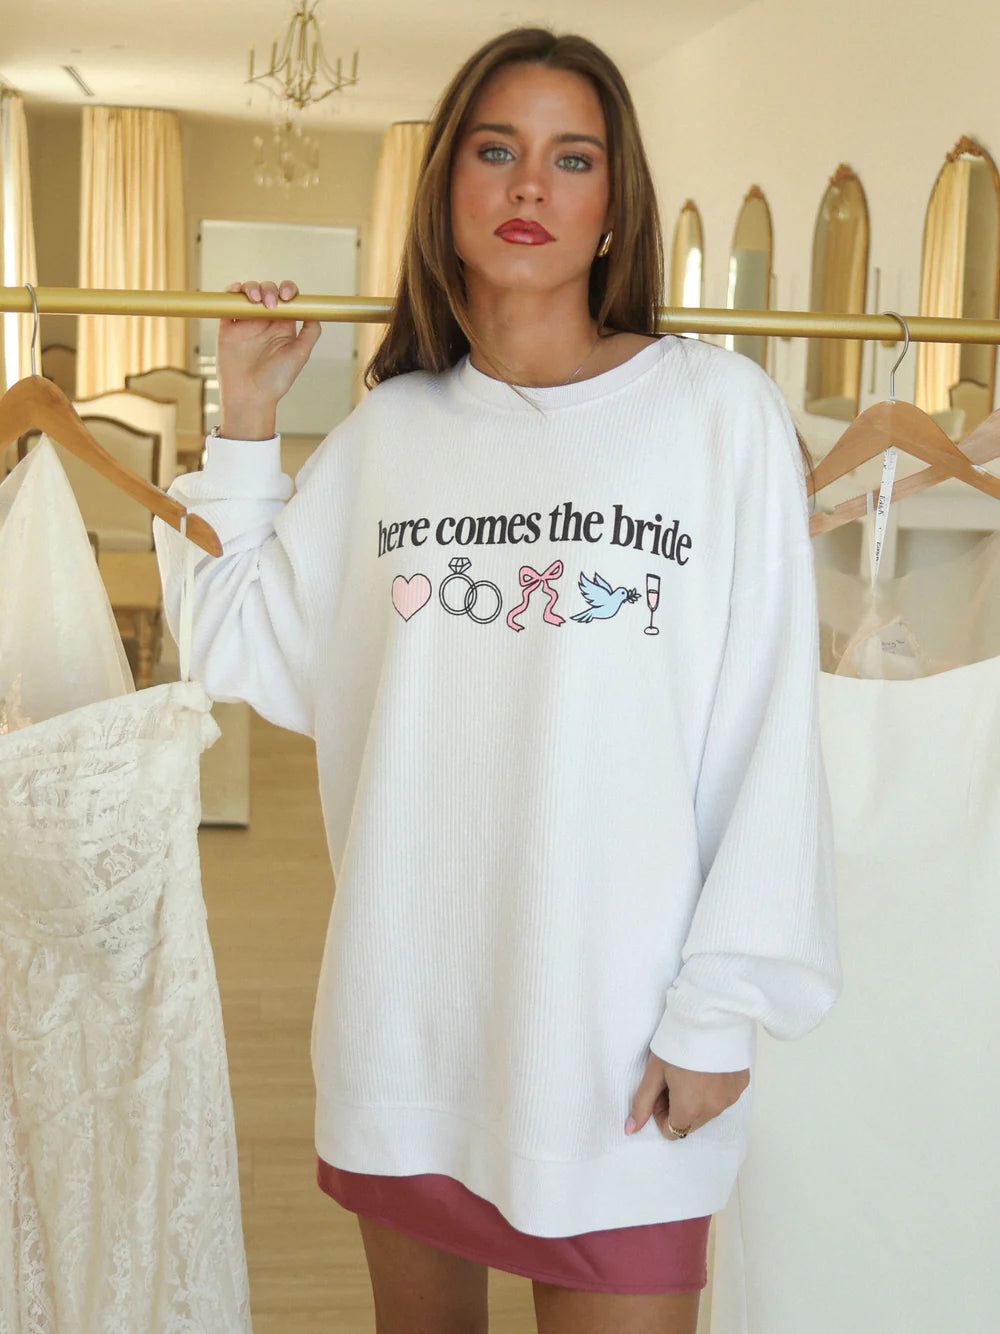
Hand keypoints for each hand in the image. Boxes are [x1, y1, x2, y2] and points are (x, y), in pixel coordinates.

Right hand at [217, 279, 321, 438]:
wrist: (249, 396)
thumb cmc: (276, 380)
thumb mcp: (300, 355)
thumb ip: (310, 332)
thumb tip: (316, 310)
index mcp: (283, 326)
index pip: (287, 298)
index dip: (288, 290)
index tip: (287, 296)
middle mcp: (265, 322)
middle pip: (267, 290)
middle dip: (270, 289)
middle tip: (270, 304)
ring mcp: (246, 323)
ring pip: (248, 293)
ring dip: (252, 288)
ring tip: (255, 299)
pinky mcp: (228, 327)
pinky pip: (228, 303)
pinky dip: (231, 292)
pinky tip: (237, 291)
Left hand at [626, 1053, 748, 1139]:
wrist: (710, 1014)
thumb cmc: (677, 1041)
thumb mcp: (654, 1071)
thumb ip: (642, 1103)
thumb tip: (629, 1130)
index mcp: (690, 1109)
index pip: (671, 1130)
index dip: (660, 1111)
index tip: (660, 1089)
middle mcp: (713, 1109)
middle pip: (691, 1122)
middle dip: (679, 1107)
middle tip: (673, 1077)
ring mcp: (731, 1097)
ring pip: (708, 1110)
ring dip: (697, 1099)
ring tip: (691, 1069)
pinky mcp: (742, 1084)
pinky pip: (724, 1095)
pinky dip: (714, 1087)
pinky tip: (708, 1065)